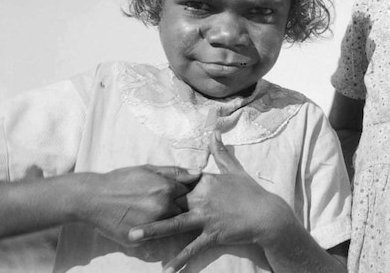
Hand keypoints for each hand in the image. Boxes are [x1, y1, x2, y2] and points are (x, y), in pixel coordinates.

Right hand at [82, 165, 198, 245]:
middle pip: (184, 210)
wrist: (93, 198)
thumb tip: (198, 173)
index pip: (190, 192)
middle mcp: (162, 208)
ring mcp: (152, 225)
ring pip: (172, 225)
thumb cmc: (121, 180)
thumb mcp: (148, 169)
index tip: (183, 192)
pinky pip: (157, 237)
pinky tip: (149, 224)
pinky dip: (156, 231)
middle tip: (173, 205)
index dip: (186, 191)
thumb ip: (175, 172)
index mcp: (166, 188)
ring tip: (159, 214)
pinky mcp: (141, 238)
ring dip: (170, 220)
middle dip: (181, 207)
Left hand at [130, 132, 296, 272]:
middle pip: (169, 203)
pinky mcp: (213, 234)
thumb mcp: (236, 170)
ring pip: (174, 225)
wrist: (266, 214)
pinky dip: (180, 259)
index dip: (159, 184)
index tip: (139, 184)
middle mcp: (203, 199)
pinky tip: (166, 269)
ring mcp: (206, 218)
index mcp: (206, 183)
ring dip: (153, 231)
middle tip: (123, 210)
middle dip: (147, 206)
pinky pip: (193, 248)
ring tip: (132, 236)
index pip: (178, 182)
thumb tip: (214, 131)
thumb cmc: (251, 193)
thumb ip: (221, 152)